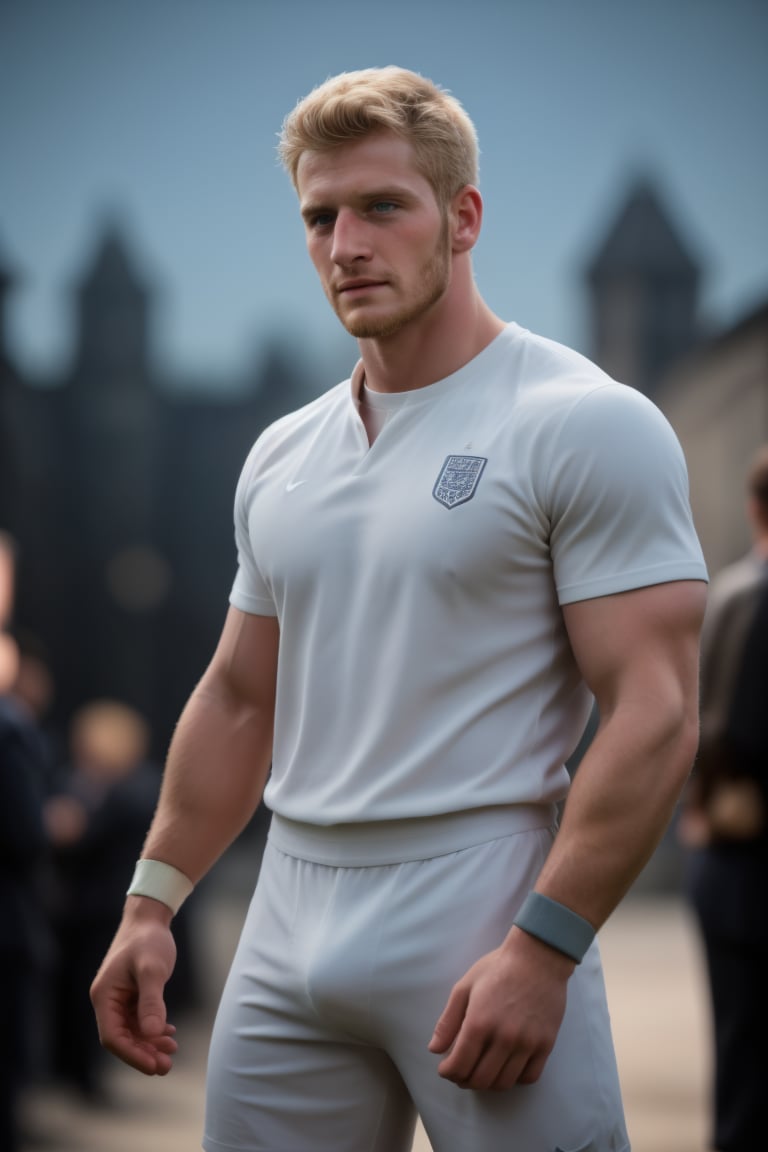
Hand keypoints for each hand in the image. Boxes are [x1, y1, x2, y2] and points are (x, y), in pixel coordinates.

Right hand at [90, 898, 178, 1075]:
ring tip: (172, 1051)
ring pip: (131, 1032)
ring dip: (149, 1044)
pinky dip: (153, 1030)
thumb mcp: (152, 969)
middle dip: (143, 1054)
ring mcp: (119, 999)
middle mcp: (108, 1000)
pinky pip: (138, 1021)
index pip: (112, 1037)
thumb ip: (152, 1001)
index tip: (154, 1066)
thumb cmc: (148, 939)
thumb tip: (151, 1034)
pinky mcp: (130, 995)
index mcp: (104, 996)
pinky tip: (169, 1034)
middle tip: (167, 1066)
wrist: (149, 917)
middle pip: (121, 1038)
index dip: (132, 1055)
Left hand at [428, 928, 573, 1089]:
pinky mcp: (545, 1045)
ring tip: (481, 1073)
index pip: (459, 1064)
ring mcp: (526, 1044)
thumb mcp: (465, 986)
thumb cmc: (497, 968)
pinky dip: (515, 1079)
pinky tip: (506, 1068)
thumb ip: (448, 1020)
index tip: (445, 1069)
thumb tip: (435, 1049)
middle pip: (480, 1079)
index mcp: (479, 1023)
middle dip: (464, 1081)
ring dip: (488, 1084)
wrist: (538, 958)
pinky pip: (529, 1077)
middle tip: (460, 1073)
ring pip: (503, 1083)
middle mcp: (503, 1038)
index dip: (448, 1072)